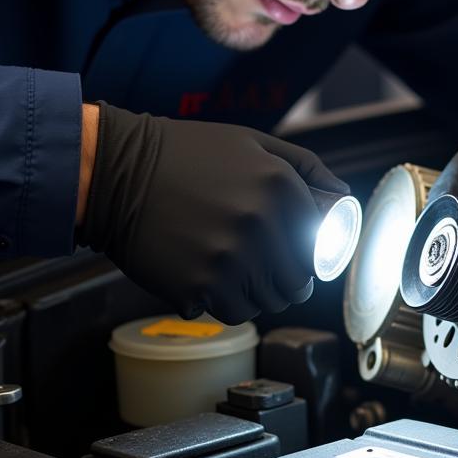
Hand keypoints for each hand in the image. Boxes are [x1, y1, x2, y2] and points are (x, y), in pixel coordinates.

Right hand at [78, 103, 348, 322]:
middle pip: (298, 279)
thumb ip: (306, 169)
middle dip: (284, 275)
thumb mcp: (253, 143)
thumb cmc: (185, 154)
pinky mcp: (198, 288)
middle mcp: (260, 225)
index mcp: (280, 187)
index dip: (310, 251)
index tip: (295, 251)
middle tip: (260, 263)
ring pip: (268, 301)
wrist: (114, 172)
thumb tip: (343, 196)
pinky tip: (208, 276)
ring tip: (231, 266)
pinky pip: (233, 313)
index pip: (320, 243)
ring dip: (256, 291)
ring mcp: (230, 260)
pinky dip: (226, 302)